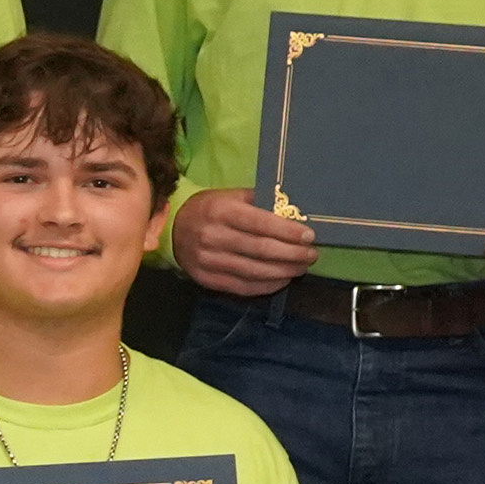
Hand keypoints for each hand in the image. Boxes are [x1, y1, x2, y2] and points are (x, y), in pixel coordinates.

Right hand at [171, 186, 319, 297]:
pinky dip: (266, 286)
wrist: (173, 229)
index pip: (261, 223)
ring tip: (301, 268)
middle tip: (311, 255)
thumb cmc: (210, 209)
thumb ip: (259, 203)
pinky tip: (282, 280)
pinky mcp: (206, 279)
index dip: (288, 232)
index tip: (310, 236)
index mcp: (221, 211)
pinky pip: (242, 287)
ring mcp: (209, 261)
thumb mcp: (230, 196)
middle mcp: (213, 236)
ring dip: (284, 272)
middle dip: (292, 254)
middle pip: (261, 250)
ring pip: (254, 271)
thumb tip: (295, 212)